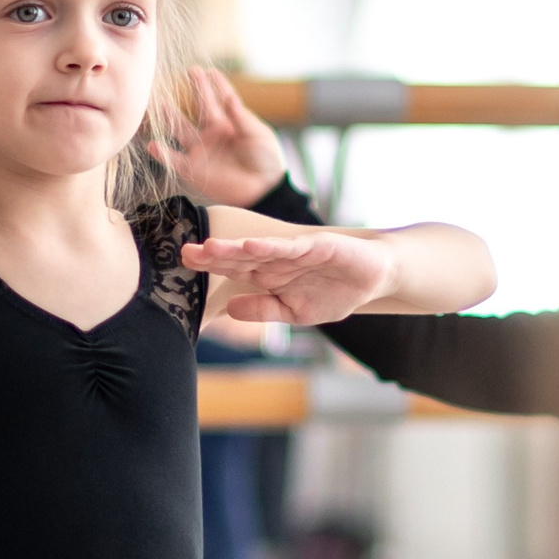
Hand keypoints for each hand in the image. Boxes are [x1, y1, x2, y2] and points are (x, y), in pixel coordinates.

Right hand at [157, 67, 287, 206]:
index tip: (209, 70)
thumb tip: (229, 97)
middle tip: (188, 71)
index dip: (215, 84)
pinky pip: (174, 160)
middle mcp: (213, 134)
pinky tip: (152, 145)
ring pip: (180, 130)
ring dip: (169, 117)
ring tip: (158, 103)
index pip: (221, 99)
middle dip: (194, 89)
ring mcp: (201, 150)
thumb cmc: (267, 162)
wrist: (264, 192)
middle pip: (199, 108)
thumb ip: (242, 117)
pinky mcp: (194, 170)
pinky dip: (162, 154)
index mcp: (231, 124)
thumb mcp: (258, 136)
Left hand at [183, 231, 394, 326]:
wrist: (375, 277)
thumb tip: (230, 310)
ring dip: (234, 249)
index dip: (209, 267)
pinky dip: (270, 247)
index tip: (183, 265)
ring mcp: (294, 252)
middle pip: (238, 258)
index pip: (233, 271)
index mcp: (269, 276)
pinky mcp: (316, 246)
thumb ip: (263, 310)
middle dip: (212, 256)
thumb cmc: (335, 293)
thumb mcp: (295, 312)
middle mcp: (276, 261)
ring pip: (258, 250)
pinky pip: (289, 248)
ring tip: (209, 248)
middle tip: (185, 252)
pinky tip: (251, 246)